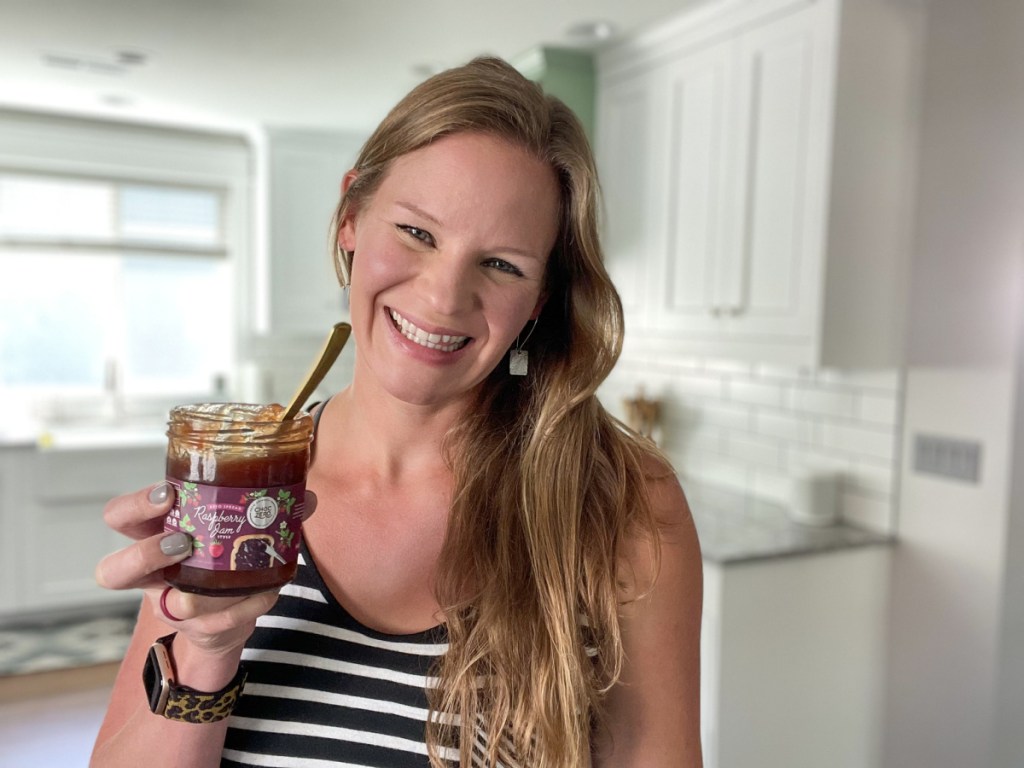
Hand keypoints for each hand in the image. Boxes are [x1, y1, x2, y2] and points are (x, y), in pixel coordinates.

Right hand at [95, 482, 317, 657]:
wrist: (226, 615)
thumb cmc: (221, 557)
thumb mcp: (230, 527)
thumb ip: (264, 508)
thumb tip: (304, 496)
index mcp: (153, 535)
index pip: (118, 518)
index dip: (132, 507)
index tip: (166, 494)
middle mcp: (151, 575)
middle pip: (113, 571)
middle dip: (145, 554)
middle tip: (182, 541)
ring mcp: (172, 607)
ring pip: (168, 607)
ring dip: (203, 591)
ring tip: (227, 578)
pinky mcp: (200, 630)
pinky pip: (220, 623)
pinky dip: (249, 604)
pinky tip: (268, 590)